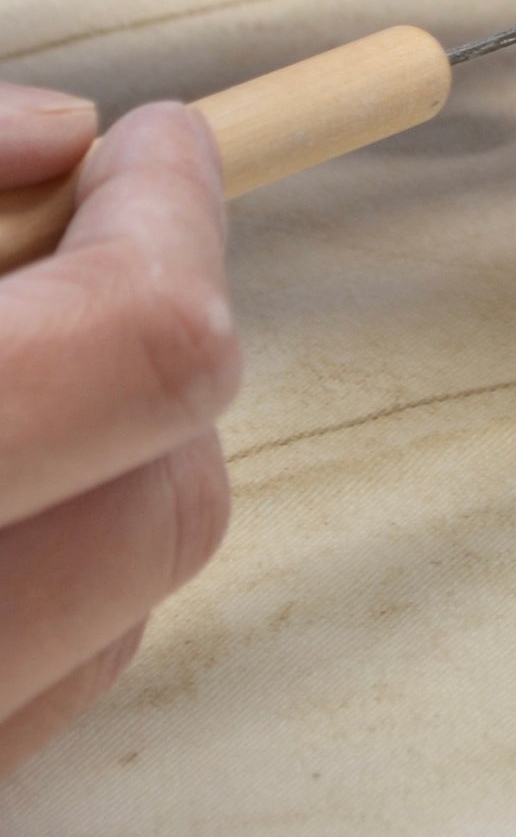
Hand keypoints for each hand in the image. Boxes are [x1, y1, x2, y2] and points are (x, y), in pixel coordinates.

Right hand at [0, 87, 238, 778]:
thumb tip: (64, 141)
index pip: (145, 344)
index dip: (171, 216)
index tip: (161, 145)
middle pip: (177, 500)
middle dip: (152, 354)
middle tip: (73, 256)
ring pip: (125, 610)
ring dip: (97, 471)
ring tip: (6, 368)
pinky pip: (39, 695)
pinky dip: (30, 582)